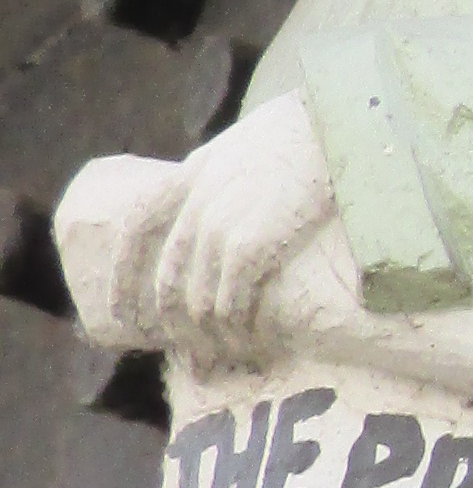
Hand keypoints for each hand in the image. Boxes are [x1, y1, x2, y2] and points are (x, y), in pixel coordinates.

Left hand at [145, 102, 347, 367]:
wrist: (335, 126)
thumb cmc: (310, 137)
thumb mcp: (250, 148)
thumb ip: (227, 179)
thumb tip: (230, 213)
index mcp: (191, 177)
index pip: (136, 230)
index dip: (124, 277)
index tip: (122, 313)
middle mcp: (196, 208)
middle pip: (168, 286)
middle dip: (177, 332)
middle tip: (197, 362)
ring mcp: (220, 229)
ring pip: (198, 306)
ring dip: (213, 341)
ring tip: (234, 357)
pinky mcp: (251, 247)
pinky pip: (230, 305)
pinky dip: (238, 332)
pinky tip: (253, 342)